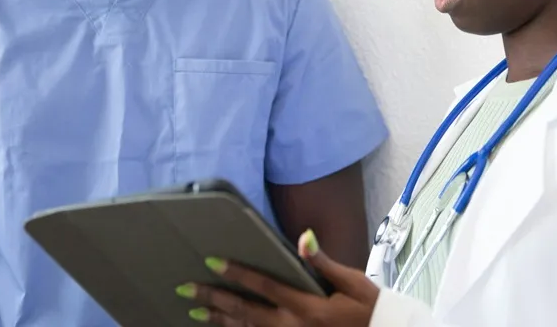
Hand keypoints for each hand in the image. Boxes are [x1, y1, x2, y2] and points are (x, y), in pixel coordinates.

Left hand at [177, 229, 378, 325]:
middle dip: (214, 300)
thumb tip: (303, 238)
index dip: (236, 273)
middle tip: (187, 290)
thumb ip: (323, 262)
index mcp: (307, 307)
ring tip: (194, 313)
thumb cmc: (370, 310)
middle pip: (245, 312)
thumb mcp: (352, 283)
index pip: (264, 286)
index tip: (212, 261)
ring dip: (220, 321)